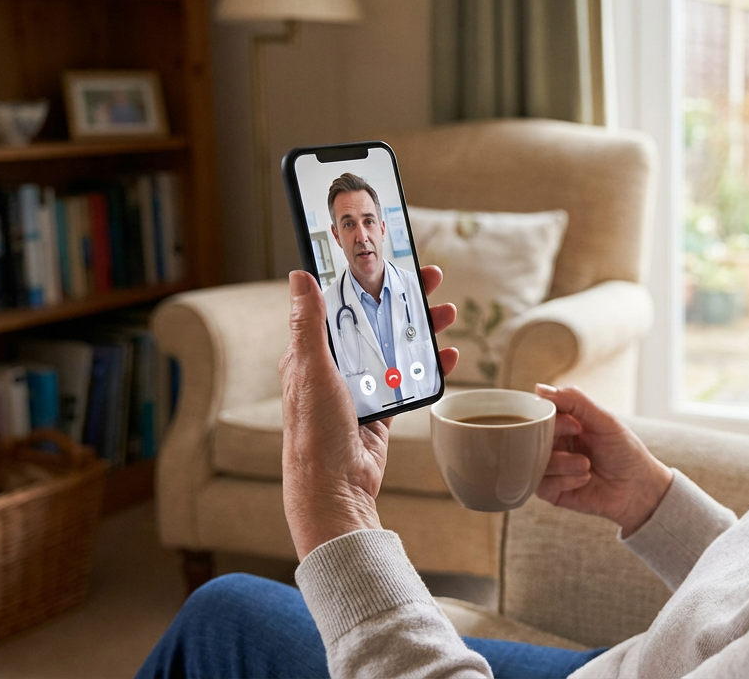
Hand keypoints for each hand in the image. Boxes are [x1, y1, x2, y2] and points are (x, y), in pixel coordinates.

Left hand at [280, 266, 458, 559]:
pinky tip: (449, 357)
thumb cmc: (315, 430)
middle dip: (403, 300)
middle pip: (374, 322)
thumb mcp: (311, 368)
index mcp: (312, 353)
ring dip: (420, 330)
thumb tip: (299, 275)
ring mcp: (360, 389)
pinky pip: (408, 381)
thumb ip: (310, 323)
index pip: (339, 304)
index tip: (389, 260)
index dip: (364, 280)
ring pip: (394, 348)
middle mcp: (335, 368)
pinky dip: (429, 368)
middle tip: (431, 279)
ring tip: (446, 314)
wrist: (335, 487)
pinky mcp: (381, 411)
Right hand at [533, 384, 673, 536]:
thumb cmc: (625, 450)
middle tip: (578, 437)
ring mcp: (552, 469)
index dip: (550, 418)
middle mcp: (554, 445)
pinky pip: (541, 485)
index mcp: (563, 424)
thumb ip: (575, 400)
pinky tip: (584, 479)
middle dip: (555, 440)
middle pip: (531, 438)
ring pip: (535, 462)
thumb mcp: (604, 420)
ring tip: (586, 465)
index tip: (575, 424)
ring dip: (563, 463)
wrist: (638, 487)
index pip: (538, 414)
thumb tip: (540, 388)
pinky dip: (564, 481)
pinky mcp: (553, 492)